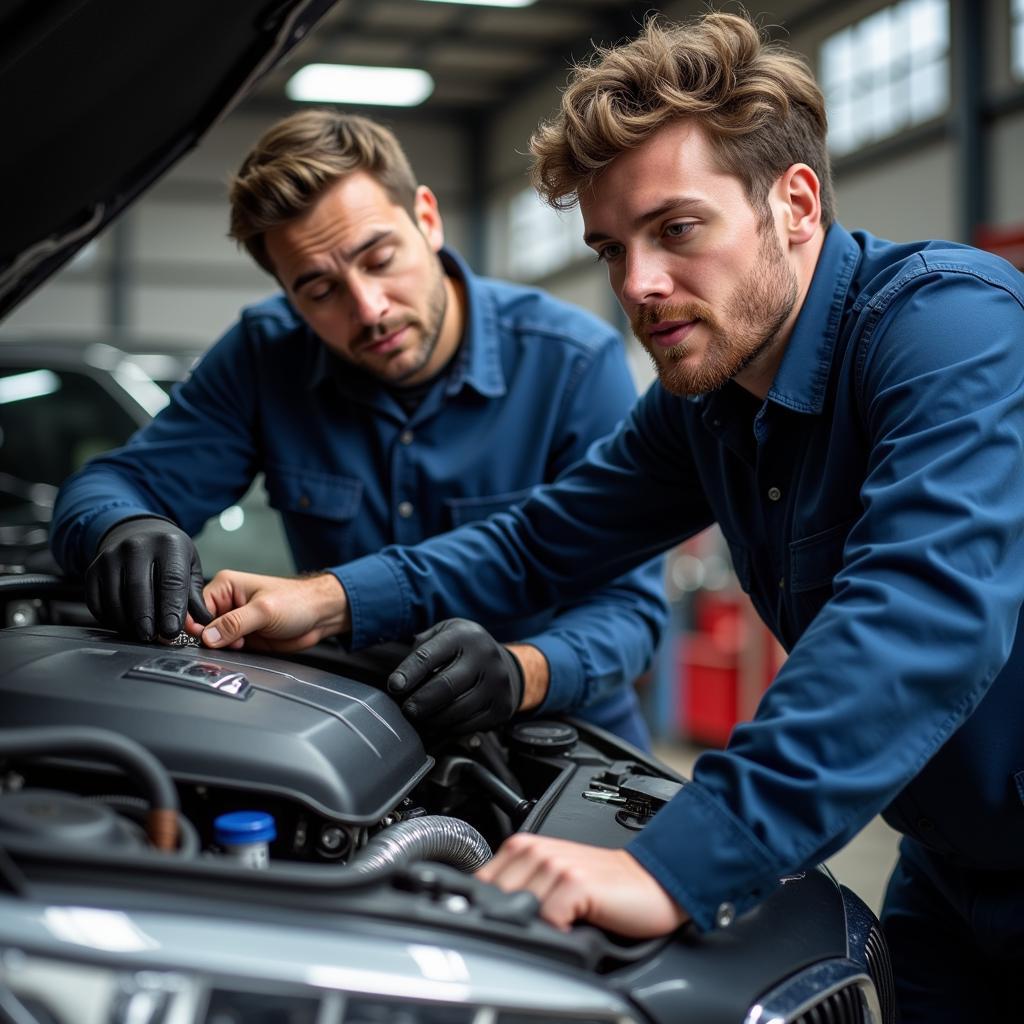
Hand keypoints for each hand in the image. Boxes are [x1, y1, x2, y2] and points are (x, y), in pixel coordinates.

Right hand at [86, 516, 211, 640]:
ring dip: (128, 623)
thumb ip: (195, 596)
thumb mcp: (189, 566)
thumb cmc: (169, 554)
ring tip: (141, 633)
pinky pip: (98, 602)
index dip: (171, 610)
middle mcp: (137, 546)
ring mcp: (111, 557)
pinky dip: (110, 619)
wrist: (138, 533)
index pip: (171, 581)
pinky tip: (124, 624)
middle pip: (139, 591)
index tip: (171, 631)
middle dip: (146, 620)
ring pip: (116, 599)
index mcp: (169, 544)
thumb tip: (201, 623)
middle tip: (153, 638)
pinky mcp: (92, 570)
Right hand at [194, 570, 349, 651]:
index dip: (197, 624)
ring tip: (242, 643)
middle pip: (202, 625)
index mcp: (226, 586)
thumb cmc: (298, 602)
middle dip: (211, 638)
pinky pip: (228, 649)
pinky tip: (245, 649)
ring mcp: (235, 621)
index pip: (197, 606)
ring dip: (223, 647)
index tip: (205, 638)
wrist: (320, 616)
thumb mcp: (264, 611)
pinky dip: (232, 653)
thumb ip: (234, 624)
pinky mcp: (243, 637)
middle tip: (230, 642)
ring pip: (214, 640)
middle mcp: (227, 602)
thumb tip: (208, 636)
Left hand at [388, 618, 523, 734]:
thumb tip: (398, 681)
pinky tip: (438, 725)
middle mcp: (485, 656)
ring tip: (420, 719)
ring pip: (457, 710)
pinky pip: (469, 725)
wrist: (504, 665)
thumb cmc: (462, 650)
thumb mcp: (443, 635)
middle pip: (445, 686)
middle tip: (406, 710)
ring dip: (432, 719)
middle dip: (420, 701)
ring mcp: (497, 683)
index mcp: (464, 635)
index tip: (394, 686)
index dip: (409, 672)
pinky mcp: (502, 707)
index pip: (429, 655)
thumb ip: (421, 649)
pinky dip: (449, 729)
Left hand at [476, 834, 688, 936]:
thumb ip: (520, 889)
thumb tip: (488, 918)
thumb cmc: (604, 888)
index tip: (514, 918)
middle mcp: (537, 851)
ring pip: (521, 911)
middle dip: (514, 918)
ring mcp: (556, 865)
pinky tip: (576, 927)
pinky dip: (560, 932)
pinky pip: (549, 918)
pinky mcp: (576, 882)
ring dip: (540, 926)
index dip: (493, 908)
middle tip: (545, 922)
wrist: (651, 883)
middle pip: (496, 901)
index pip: (481, 885)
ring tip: (564, 922)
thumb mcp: (553, 882)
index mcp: (525, 848)